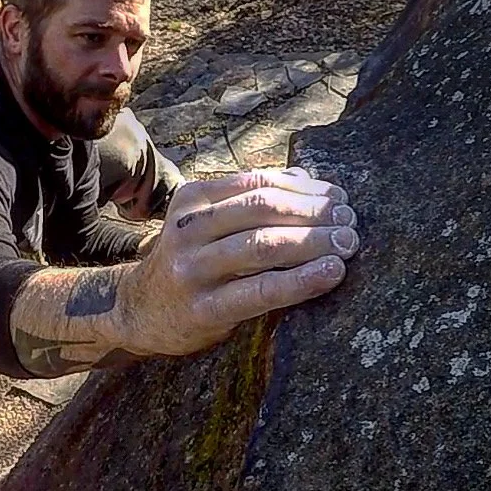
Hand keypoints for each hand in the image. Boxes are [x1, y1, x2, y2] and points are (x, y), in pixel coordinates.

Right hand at [117, 167, 357, 355]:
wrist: (139, 311)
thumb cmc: (189, 263)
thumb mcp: (206, 223)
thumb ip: (248, 199)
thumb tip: (305, 179)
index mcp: (192, 199)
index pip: (258, 182)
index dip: (305, 189)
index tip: (340, 199)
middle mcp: (189, 229)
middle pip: (263, 209)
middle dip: (314, 213)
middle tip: (351, 224)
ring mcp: (194, 269)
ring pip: (264, 246)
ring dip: (314, 242)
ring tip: (348, 245)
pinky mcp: (204, 308)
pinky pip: (260, 291)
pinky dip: (301, 281)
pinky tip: (331, 273)